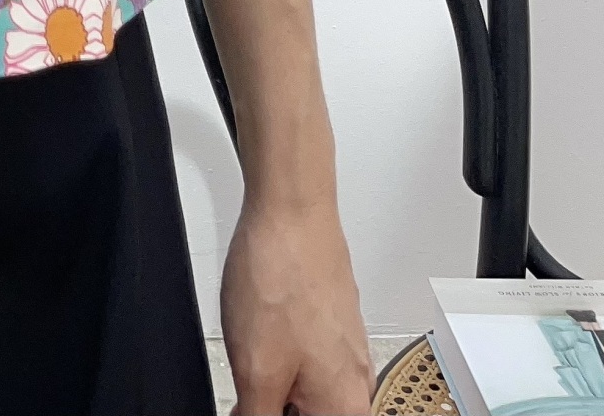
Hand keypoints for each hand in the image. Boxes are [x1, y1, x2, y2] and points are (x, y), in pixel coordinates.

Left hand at [220, 196, 372, 413]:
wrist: (291, 208)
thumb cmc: (282, 276)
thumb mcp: (256, 371)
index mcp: (345, 407)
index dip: (266, 414)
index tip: (249, 402)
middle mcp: (355, 382)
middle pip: (305, 412)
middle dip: (268, 398)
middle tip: (247, 370)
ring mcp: (344, 347)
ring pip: (300, 385)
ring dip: (270, 375)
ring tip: (252, 339)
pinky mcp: (330, 321)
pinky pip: (301, 353)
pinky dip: (276, 348)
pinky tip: (258, 322)